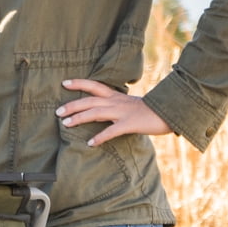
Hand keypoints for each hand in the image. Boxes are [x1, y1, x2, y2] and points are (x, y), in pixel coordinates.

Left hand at [57, 80, 172, 146]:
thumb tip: (97, 113)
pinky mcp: (130, 124)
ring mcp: (123, 112)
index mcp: (116, 96)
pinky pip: (112, 131)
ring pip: (96, 113)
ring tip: (65, 124)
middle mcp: (117, 102)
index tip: (64, 83)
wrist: (170, 111)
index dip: (79, 83)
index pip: (94, 85)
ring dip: (79, 118)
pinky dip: (100, 137)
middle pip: (90, 100)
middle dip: (72, 105)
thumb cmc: (149, 111)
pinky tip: (90, 143)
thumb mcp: (129, 105)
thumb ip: (114, 107)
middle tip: (57, 111)